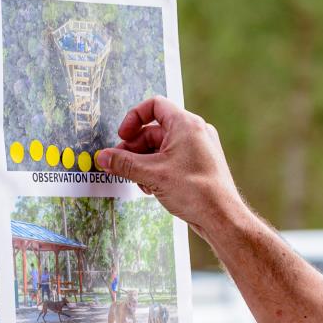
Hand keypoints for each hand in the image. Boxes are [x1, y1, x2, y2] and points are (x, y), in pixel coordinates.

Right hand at [94, 97, 244, 234]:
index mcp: (185, 124)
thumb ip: (123, 164)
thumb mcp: (151, 175)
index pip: (154, 106)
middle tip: (120, 165)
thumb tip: (101, 157)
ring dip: (143, 162)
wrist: (221, 217)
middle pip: (154, 130)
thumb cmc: (195, 191)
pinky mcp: (198, 164)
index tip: (122, 136)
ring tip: (137, 181)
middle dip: (134, 148)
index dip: (133, 118)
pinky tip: (151, 188)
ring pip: (161, 148)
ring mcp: (198, 148)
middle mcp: (194, 132)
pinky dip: (157, 169)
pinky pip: (171, 160)